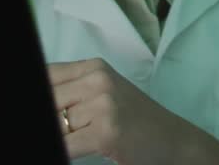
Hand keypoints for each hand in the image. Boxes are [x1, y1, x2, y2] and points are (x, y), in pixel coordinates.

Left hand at [50, 58, 218, 164]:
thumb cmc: (136, 121)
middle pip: (49, 99)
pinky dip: (66, 150)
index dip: (44, 96)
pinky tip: (77, 150)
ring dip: (63, 135)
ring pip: (55, 124)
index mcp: (93, 67)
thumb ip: (72, 92)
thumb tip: (47, 100)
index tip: (55, 113)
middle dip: (53, 118)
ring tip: (82, 138)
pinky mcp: (106, 131)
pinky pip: (66, 145)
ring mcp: (103, 104)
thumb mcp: (103, 94)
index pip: (47, 75)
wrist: (174, 140)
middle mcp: (97, 79)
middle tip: (67, 127)